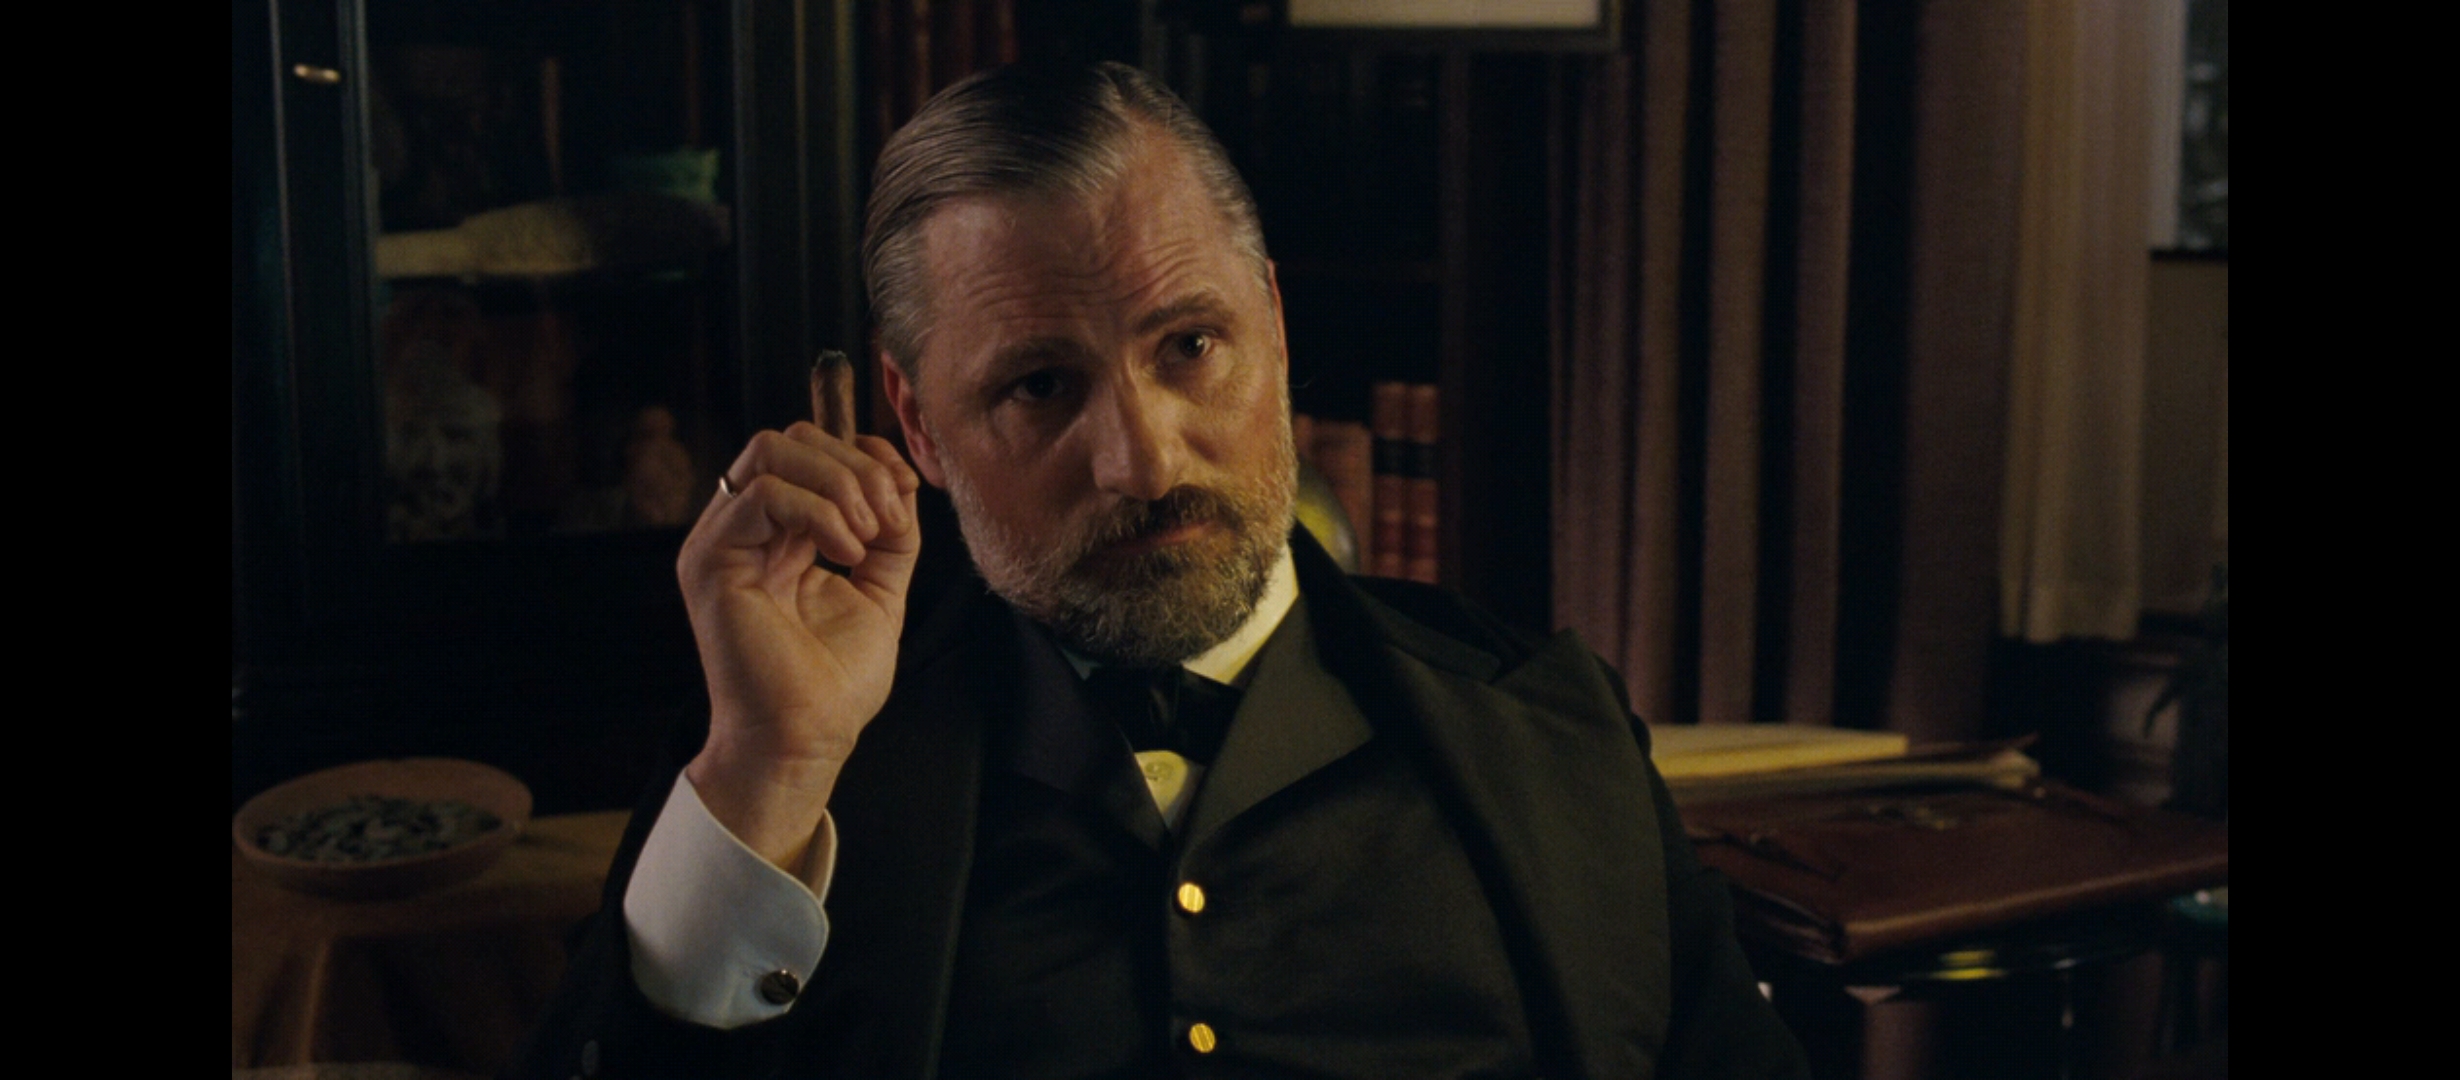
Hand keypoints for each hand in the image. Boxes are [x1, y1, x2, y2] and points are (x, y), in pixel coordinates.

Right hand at [676, 423, 921, 869]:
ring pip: (772, 451)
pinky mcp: (711, 560)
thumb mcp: (881, 591)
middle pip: (789, 439)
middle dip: (854, 465)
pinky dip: (820, 513)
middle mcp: (740, 531)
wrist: (803, 740)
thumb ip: (891, 534)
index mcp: (775, 535)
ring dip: (839, 484)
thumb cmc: (833, 683)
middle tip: (885, 521)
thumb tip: (900, 476)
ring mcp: (719, 541)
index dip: (863, 456)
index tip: (903, 496)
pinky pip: (764, 493)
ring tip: (865, 539)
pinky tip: (845, 556)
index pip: (809, 452)